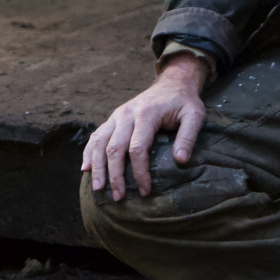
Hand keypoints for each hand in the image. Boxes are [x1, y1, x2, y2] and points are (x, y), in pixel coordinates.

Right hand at [81, 53, 209, 200]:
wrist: (172, 83)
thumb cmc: (184, 102)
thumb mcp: (194, 115)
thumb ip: (188, 137)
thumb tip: (180, 161)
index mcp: (146, 114)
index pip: (137, 148)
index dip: (139, 172)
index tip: (145, 190)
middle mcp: (126, 114)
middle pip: (114, 148)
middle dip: (114, 175)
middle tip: (118, 197)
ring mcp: (117, 115)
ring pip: (100, 142)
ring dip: (97, 167)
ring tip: (98, 188)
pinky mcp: (113, 119)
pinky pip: (96, 136)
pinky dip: (89, 152)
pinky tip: (86, 168)